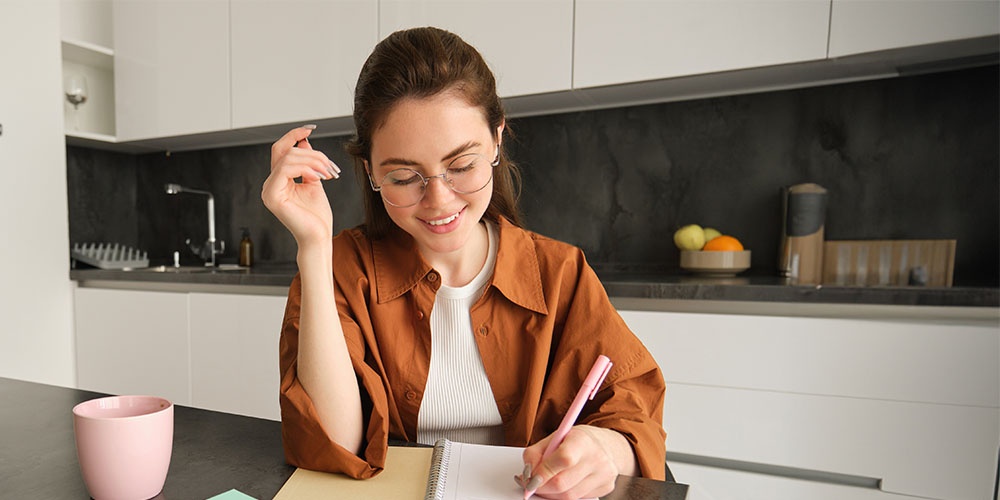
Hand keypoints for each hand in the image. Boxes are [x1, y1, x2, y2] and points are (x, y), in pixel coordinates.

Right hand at [261, 125, 340, 244]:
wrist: (319, 237)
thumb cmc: (317, 216)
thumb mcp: (314, 181)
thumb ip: (308, 163)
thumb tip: (304, 142)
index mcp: (278, 181)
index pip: (281, 150)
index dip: (294, 135)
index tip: (311, 128)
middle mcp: (270, 184)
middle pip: (285, 151)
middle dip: (312, 153)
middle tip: (331, 166)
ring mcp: (269, 190)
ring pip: (288, 158)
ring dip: (313, 161)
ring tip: (329, 173)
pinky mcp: (272, 196)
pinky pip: (285, 169)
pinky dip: (306, 169)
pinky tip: (319, 178)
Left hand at [519, 425, 634, 499]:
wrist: (607, 444)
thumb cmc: (577, 440)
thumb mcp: (555, 437)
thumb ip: (536, 453)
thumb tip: (526, 474)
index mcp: (582, 440)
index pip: (563, 459)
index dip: (543, 472)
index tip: (529, 478)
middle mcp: (597, 458)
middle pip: (563, 483)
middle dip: (542, 487)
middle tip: (532, 484)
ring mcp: (604, 474)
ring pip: (569, 496)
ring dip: (552, 493)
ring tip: (547, 482)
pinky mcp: (606, 487)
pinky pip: (579, 498)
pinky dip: (566, 494)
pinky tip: (565, 483)